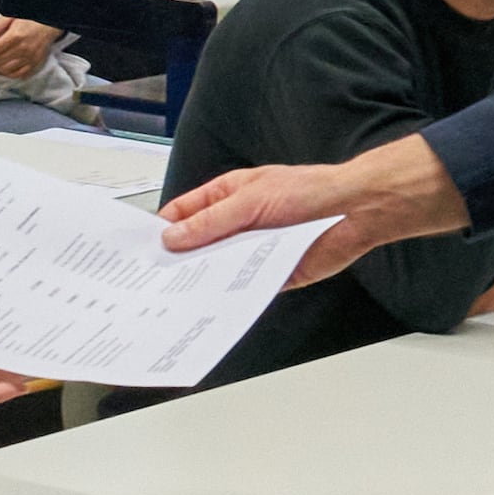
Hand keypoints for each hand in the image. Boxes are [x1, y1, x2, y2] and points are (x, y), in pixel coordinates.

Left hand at [0, 15, 59, 81]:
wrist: (50, 23)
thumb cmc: (31, 18)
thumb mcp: (13, 15)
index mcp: (16, 36)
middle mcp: (23, 49)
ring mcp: (29, 58)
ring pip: (7, 70)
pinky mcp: (35, 64)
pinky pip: (19, 74)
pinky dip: (9, 74)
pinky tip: (3, 70)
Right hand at [158, 136, 467, 283]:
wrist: (352, 212)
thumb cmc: (309, 190)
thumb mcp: (249, 201)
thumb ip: (210, 223)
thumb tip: (173, 238)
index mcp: (225, 198)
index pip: (182, 215)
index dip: (160, 231)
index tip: (140, 250)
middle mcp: (235, 226)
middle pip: (195, 246)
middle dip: (175, 261)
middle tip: (152, 279)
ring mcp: (250, 251)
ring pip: (216, 270)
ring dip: (200, 281)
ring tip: (175, 297)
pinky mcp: (268, 276)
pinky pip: (241, 289)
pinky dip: (228, 297)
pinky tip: (212, 304)